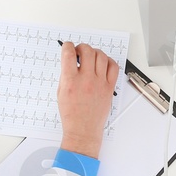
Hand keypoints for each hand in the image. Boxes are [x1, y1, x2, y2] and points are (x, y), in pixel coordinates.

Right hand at [57, 41, 118, 157]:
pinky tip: (103, 64)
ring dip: (94, 52)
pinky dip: (108, 61)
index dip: (68, 46)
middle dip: (82, 47)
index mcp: (70, 81)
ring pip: (101, 56)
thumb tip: (71, 61)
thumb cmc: (71, 114)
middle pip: (87, 51)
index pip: (69, 54)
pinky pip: (113, 67)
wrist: (83, 129)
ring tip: (91, 57)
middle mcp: (86, 80)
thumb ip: (66, 75)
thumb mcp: (61, 92)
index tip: (68, 47)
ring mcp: (100, 83)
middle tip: (79, 52)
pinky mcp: (109, 88)